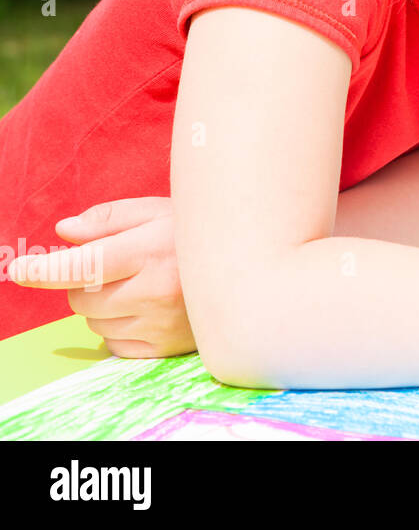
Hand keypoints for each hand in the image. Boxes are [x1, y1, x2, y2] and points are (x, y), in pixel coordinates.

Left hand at [9, 197, 195, 357]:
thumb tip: (65, 233)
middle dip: (83, 284)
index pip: (82, 264)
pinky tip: (145, 310)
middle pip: (81, 298)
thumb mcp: (157, 211)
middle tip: (113, 269)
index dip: (45, 270)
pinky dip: (118, 330)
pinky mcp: (166, 346)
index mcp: (149, 250)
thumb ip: (108, 219)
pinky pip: (115, 345)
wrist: (254, 269)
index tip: (19, 270)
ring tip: (138, 287)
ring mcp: (161, 322)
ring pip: (95, 323)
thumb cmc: (198, 234)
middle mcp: (154, 289)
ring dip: (102, 307)